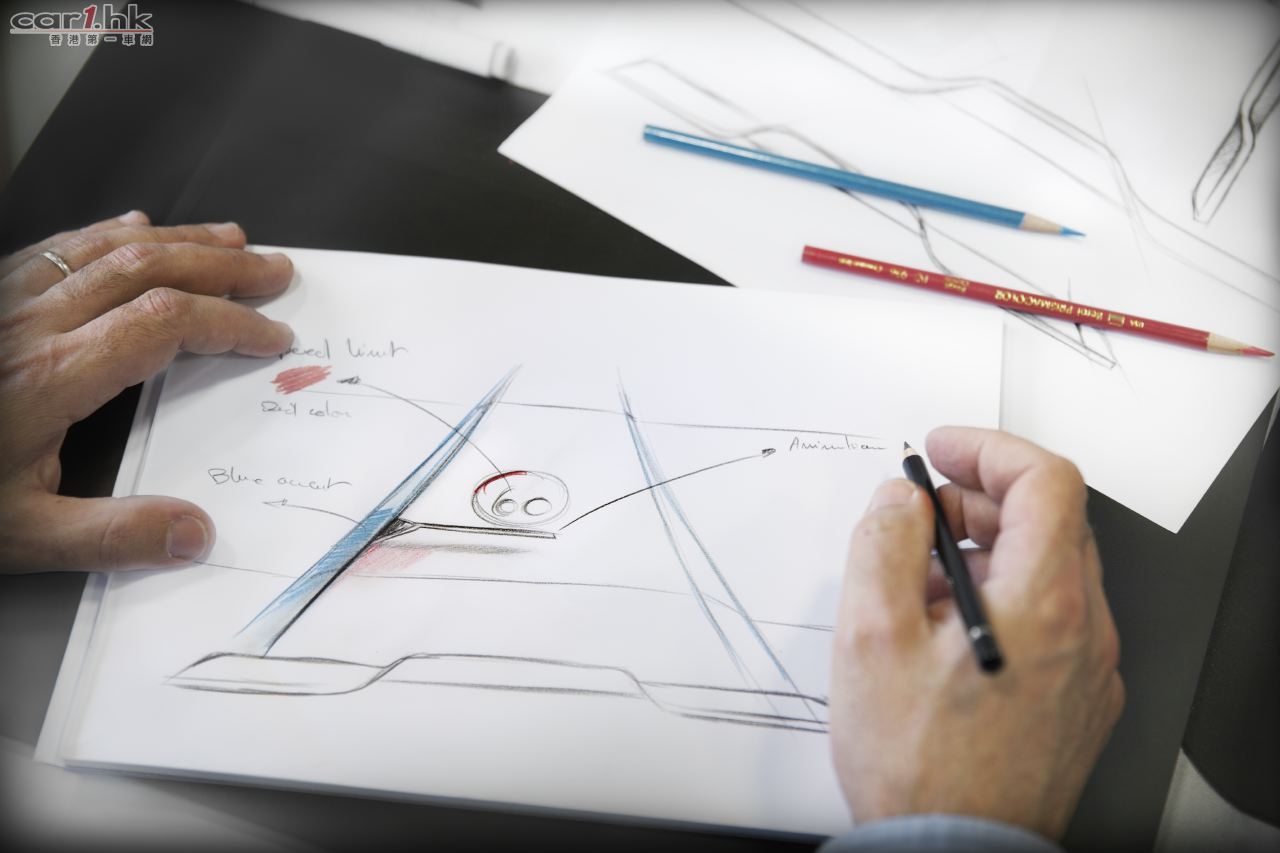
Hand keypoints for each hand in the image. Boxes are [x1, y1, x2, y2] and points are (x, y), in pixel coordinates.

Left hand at [0, 211, 293, 572]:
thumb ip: (113, 535)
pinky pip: (56, 248)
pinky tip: (132, 228)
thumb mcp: (20, 535)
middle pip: (146, 270)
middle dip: (222, 269)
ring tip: (231, 242)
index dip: (229, 323)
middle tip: (274, 273)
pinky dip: (108, 233)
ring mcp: (6, 304)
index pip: (164, 325)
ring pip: (106, 248)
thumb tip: (193, 532)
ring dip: (179, 241)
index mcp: (50, 378)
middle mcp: (31, 326)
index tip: (270, 337)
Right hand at [829, 426, 1122, 839]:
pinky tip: (946, 631)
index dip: (988, 450)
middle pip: (1050, 521)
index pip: (1045, 480)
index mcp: (1046, 603)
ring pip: (1048, 571)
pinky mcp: (1078, 701)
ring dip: (987, 551)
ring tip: (918, 582)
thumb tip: (899, 501)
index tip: (943, 452)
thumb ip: (883, 545)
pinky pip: (1051, 620)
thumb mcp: (871, 636)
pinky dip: (1003, 597)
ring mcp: (1089, 670)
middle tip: (919, 514)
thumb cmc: (919, 764)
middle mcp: (1085, 631)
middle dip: (979, 500)